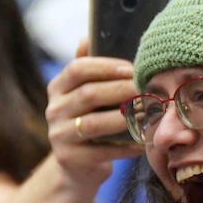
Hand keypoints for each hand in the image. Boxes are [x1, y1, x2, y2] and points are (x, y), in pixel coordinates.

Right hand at [45, 48, 144, 189]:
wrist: (76, 166)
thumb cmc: (89, 121)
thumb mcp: (83, 95)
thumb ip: (87, 69)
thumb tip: (88, 37)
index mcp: (58, 88)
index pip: (78, 69)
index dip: (106, 67)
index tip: (132, 69)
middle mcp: (54, 110)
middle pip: (89, 95)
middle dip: (122, 90)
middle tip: (147, 90)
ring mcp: (59, 136)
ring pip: (95, 124)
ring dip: (125, 118)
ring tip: (148, 114)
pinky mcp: (70, 159)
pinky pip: (103, 151)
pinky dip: (125, 147)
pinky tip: (143, 142)